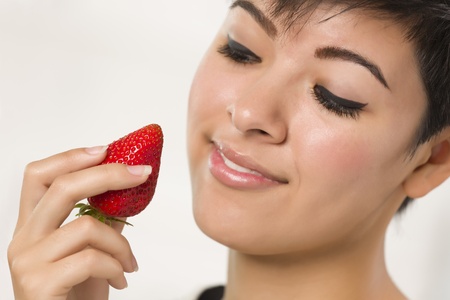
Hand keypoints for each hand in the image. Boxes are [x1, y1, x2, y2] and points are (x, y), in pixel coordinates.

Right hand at [7, 146, 148, 299]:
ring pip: (86, 226)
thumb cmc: (76, 295)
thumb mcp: (90, 252)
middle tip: (142, 173)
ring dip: (121, 243)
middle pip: (61, 187)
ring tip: (130, 263)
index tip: (106, 148)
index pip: (38, 176)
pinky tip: (121, 280)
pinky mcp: (39, 283)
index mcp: (32, 227)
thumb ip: (100, 221)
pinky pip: (91, 259)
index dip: (71, 156)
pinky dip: (116, 266)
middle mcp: (22, 239)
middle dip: (108, 174)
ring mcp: (27, 262)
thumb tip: (124, 189)